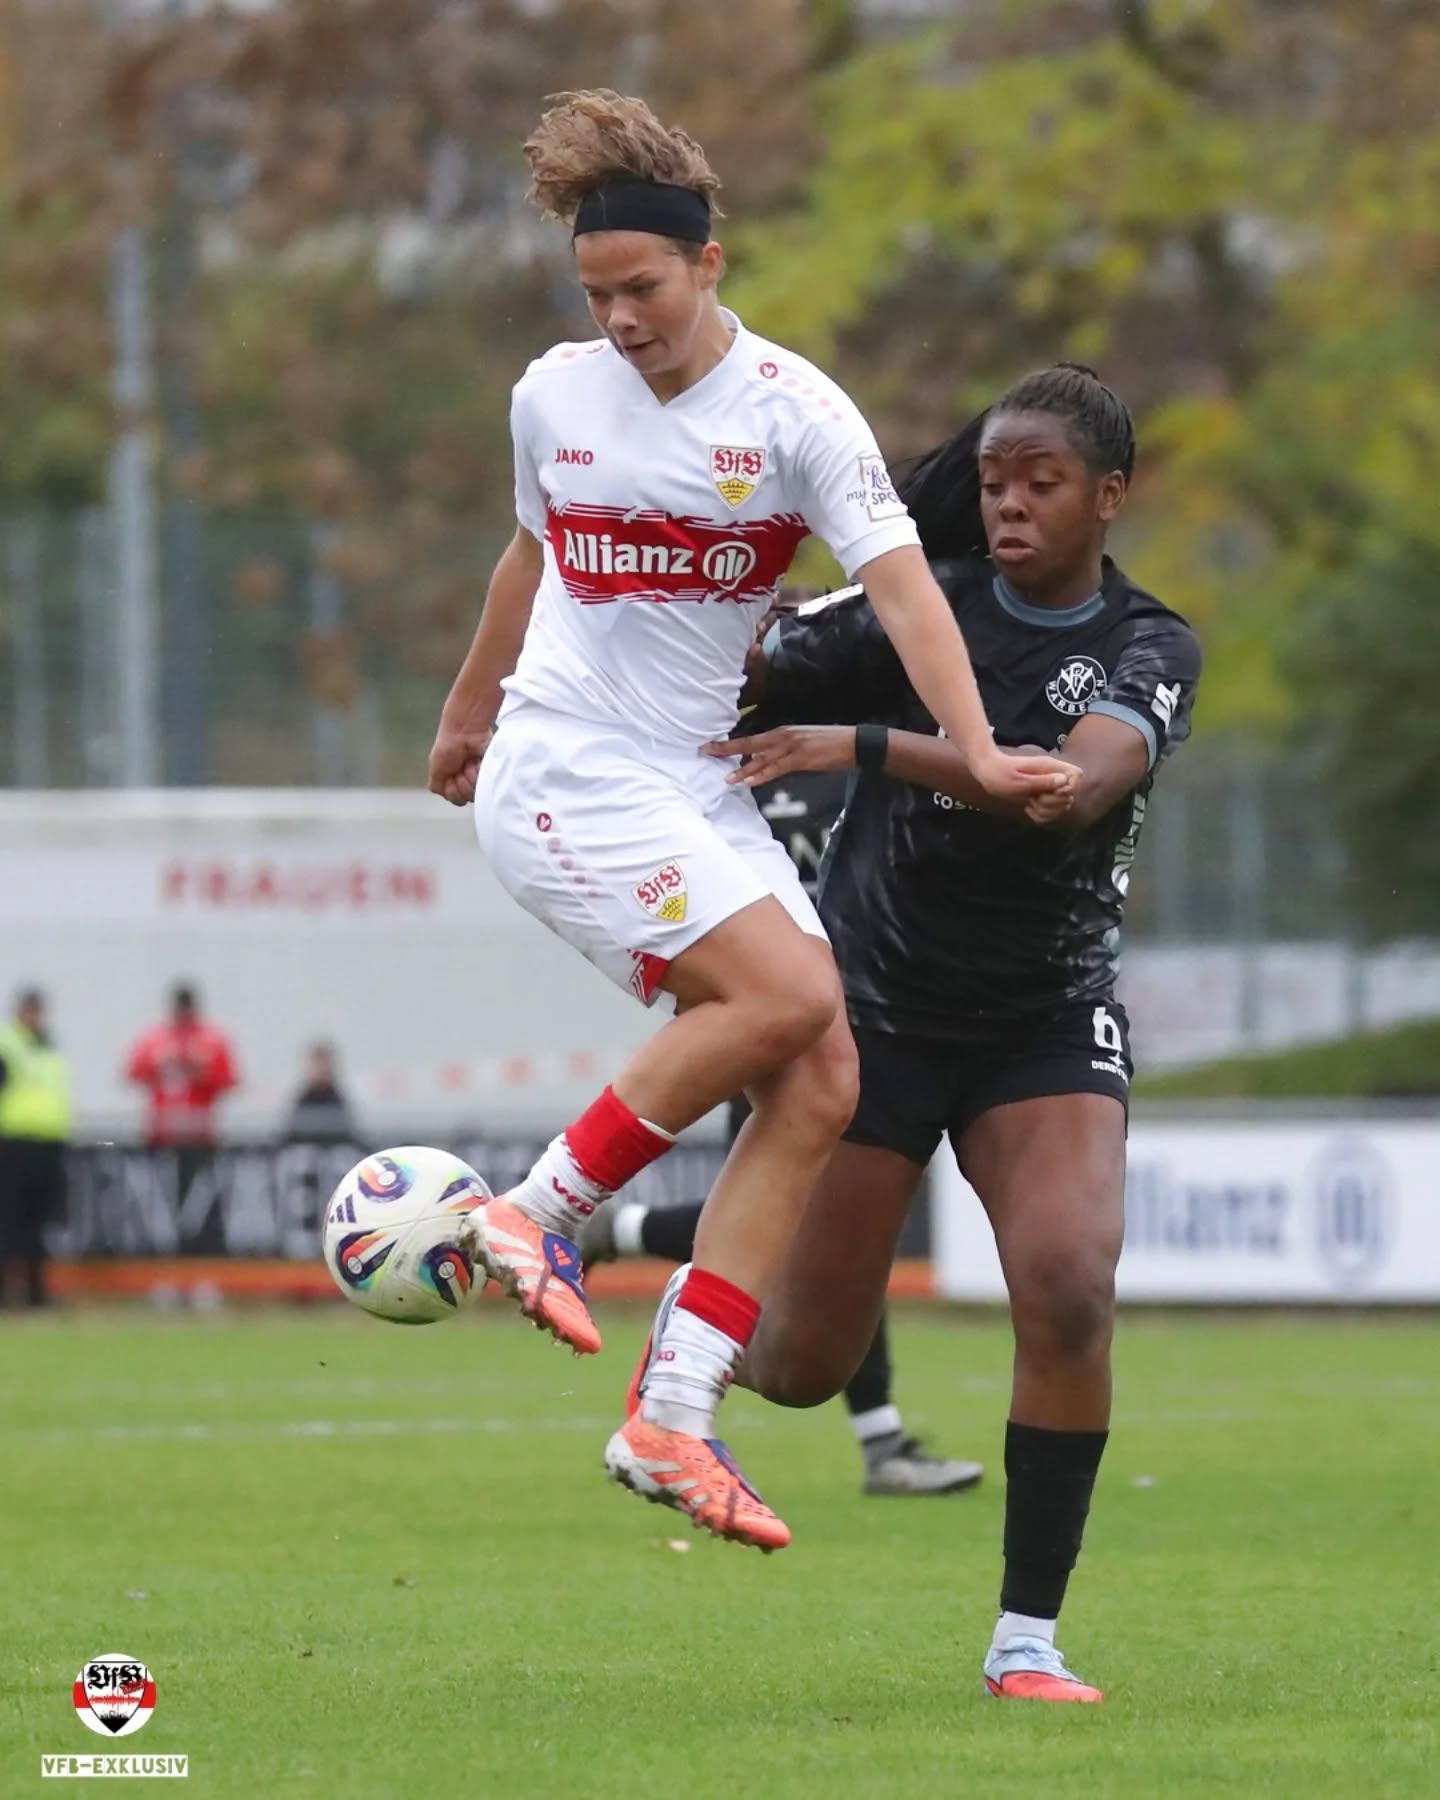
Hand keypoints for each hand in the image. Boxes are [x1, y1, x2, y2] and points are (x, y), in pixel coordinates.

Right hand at [428, 719, 491, 806]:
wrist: (463, 731)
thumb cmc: (447, 747)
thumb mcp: (436, 770)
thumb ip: (437, 787)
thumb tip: (448, 796)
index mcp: (451, 782)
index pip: (454, 799)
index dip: (452, 789)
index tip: (449, 773)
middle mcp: (465, 781)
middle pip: (466, 797)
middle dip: (461, 782)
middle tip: (459, 766)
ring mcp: (478, 777)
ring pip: (476, 791)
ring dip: (470, 775)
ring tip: (468, 762)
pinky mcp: (489, 770)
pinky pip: (487, 781)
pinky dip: (479, 770)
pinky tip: (476, 760)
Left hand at [703, 724, 854, 786]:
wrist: (853, 742)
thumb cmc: (828, 743)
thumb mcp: (801, 743)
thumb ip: (781, 750)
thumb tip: (761, 759)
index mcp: (782, 732)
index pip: (751, 738)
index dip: (730, 743)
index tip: (712, 746)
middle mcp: (783, 736)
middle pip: (748, 743)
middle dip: (726, 749)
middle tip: (706, 752)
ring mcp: (791, 747)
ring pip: (760, 758)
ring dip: (742, 768)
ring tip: (725, 778)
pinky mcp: (801, 758)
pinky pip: (777, 768)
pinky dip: (762, 775)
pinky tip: (749, 781)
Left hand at [973, 747, 1079, 808]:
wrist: (987, 770)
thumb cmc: (998, 773)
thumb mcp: (1017, 780)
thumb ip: (1040, 781)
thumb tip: (1063, 781)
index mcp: (1050, 767)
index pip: (1077, 776)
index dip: (1067, 789)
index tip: (1048, 792)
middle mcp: (1053, 775)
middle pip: (1070, 795)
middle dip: (1053, 803)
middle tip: (1034, 798)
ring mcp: (1048, 786)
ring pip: (1062, 806)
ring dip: (1046, 811)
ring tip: (1030, 802)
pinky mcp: (1042, 795)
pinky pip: (1050, 813)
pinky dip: (1041, 815)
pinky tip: (1028, 808)